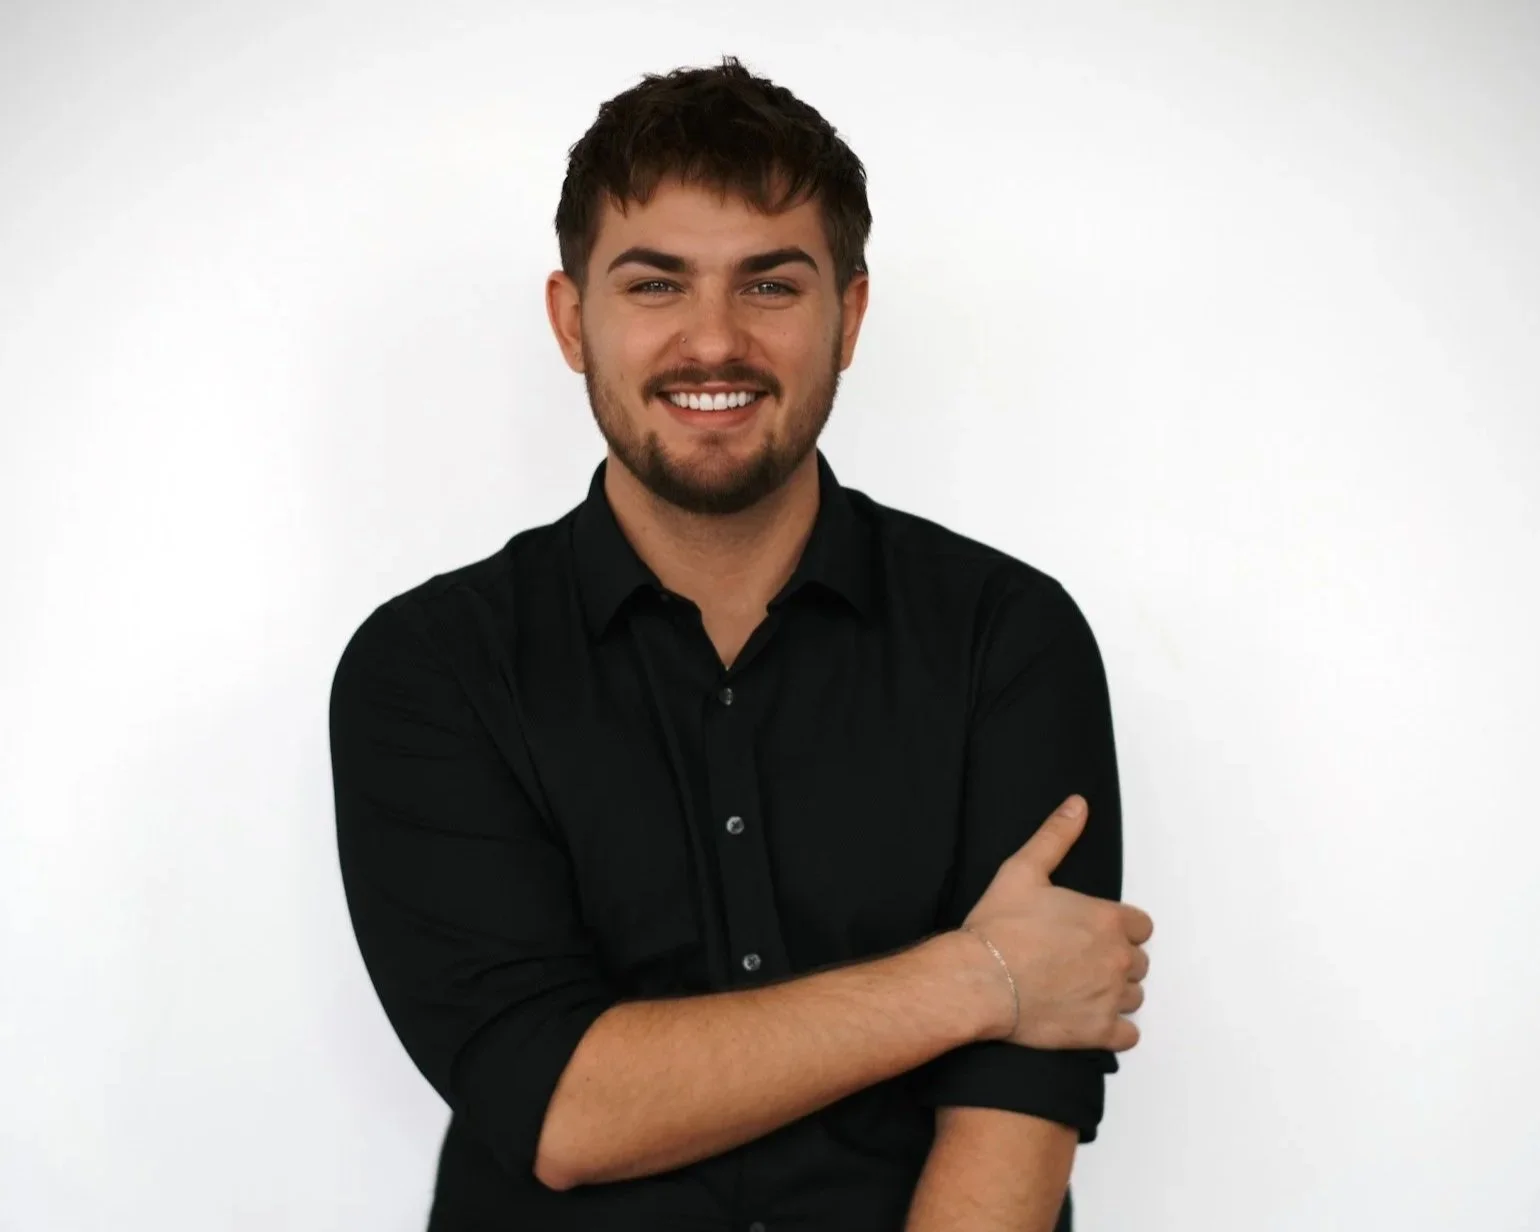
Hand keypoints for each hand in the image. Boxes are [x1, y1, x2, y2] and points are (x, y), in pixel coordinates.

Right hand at [961, 794, 1151, 1051]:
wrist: (979, 980)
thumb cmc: (999, 929)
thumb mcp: (1023, 870)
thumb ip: (1056, 836)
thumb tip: (1077, 805)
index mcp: (1108, 920)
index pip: (1140, 926)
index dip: (1117, 928)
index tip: (1092, 933)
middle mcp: (1118, 959)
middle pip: (1138, 962)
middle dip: (1114, 960)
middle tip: (1079, 961)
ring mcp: (1111, 997)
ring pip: (1134, 996)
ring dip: (1114, 993)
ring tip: (1080, 989)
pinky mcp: (1099, 1031)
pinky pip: (1128, 1034)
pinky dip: (1114, 1029)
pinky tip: (1088, 1017)